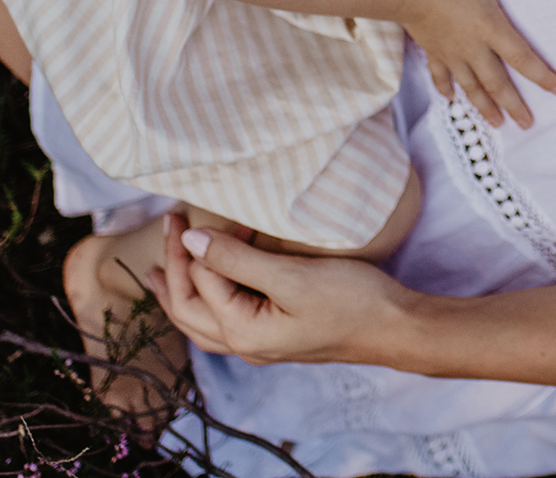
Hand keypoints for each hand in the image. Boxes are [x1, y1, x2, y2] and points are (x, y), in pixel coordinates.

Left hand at [147, 214, 416, 365]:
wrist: (396, 328)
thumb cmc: (351, 301)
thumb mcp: (292, 276)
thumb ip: (237, 260)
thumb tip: (190, 241)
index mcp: (242, 332)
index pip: (201, 283)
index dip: (199, 245)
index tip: (207, 210)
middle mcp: (245, 344)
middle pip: (188, 310)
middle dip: (172, 270)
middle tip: (169, 226)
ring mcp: (260, 344)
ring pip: (202, 322)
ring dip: (179, 292)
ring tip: (160, 273)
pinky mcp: (276, 335)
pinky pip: (223, 321)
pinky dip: (206, 301)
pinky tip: (211, 290)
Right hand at [402, 0, 555, 128]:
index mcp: (491, 28)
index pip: (523, 57)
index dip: (542, 76)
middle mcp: (473, 48)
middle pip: (497, 83)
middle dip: (514, 105)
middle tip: (528, 124)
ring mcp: (452, 53)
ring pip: (471, 87)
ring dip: (484, 106)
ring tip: (497, 125)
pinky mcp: (433, 51)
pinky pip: (441, 76)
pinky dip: (448, 88)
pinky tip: (451, 100)